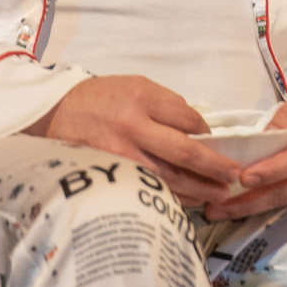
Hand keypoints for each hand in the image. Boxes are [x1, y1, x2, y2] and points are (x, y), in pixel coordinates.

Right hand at [25, 75, 241, 205]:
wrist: (53, 113)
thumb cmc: (99, 98)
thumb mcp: (135, 85)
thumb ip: (166, 105)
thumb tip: (198, 130)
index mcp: (142, 97)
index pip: (189, 120)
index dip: (208, 134)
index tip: (217, 143)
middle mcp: (133, 126)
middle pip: (184, 152)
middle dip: (213, 167)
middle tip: (234, 176)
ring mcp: (120, 154)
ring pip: (168, 178)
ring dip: (197, 188)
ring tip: (217, 193)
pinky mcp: (108, 173)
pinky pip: (146, 188)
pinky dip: (168, 196)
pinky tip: (186, 200)